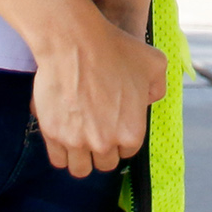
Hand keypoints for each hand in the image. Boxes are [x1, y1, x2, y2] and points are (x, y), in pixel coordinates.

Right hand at [29, 0, 168, 178]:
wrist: (75, 42)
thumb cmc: (114, 49)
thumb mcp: (154, 63)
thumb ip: (158, 87)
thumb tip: (150, 100)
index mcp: (131, 132)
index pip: (127, 151)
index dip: (121, 138)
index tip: (113, 126)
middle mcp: (105, 142)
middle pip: (104, 163)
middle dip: (102, 150)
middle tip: (96, 130)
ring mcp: (77, 141)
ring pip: (80, 169)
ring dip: (81, 158)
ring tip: (79, 141)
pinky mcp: (53, 134)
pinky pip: (58, 160)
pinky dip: (61, 153)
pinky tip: (63, 138)